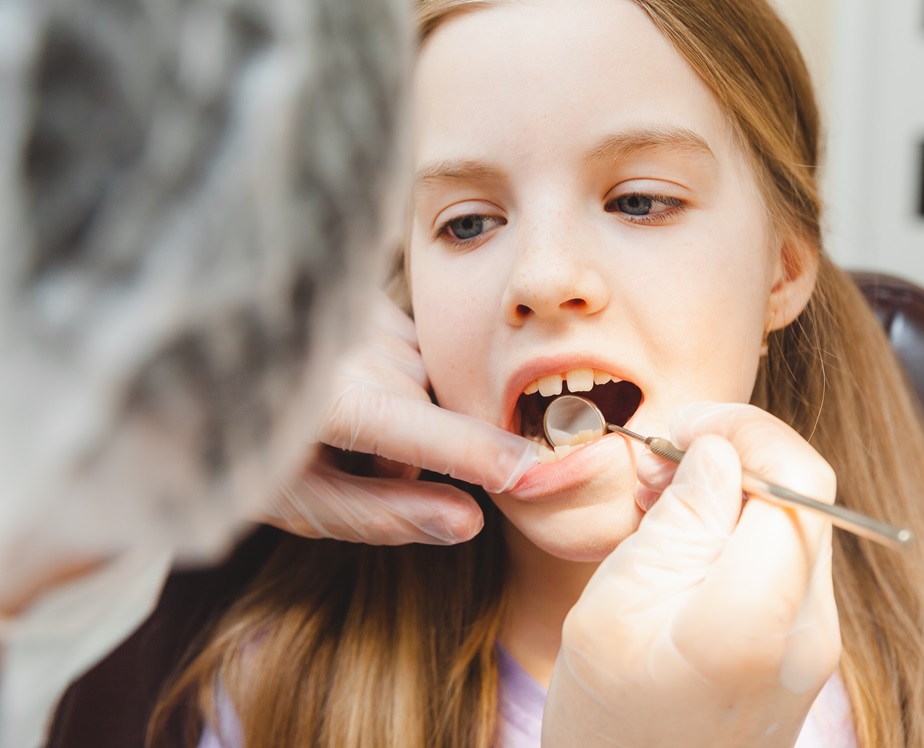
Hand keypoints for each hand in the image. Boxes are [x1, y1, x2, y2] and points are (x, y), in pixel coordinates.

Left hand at [260, 292, 537, 545]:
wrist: (184, 367)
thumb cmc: (233, 446)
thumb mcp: (299, 500)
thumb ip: (384, 514)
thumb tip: (470, 521)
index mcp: (324, 398)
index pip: (424, 432)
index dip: (482, 456)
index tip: (533, 472)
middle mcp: (344, 342)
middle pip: (430, 408)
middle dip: (412, 452)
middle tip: (358, 469)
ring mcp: (351, 309)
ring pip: (425, 377)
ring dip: (406, 412)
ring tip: (345, 426)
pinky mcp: (358, 293)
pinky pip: (411, 346)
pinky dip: (397, 376)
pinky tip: (351, 384)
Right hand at [543, 402, 839, 747]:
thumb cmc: (609, 723)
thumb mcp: (616, 606)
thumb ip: (679, 520)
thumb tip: (717, 450)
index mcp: (757, 614)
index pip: (798, 475)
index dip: (744, 428)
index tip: (682, 426)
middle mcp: (809, 626)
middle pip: (803, 493)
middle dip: (733, 454)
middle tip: (657, 465)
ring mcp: (814, 641)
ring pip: (795, 520)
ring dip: (732, 490)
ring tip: (660, 505)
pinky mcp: (803, 648)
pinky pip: (784, 559)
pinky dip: (738, 530)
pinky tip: (682, 544)